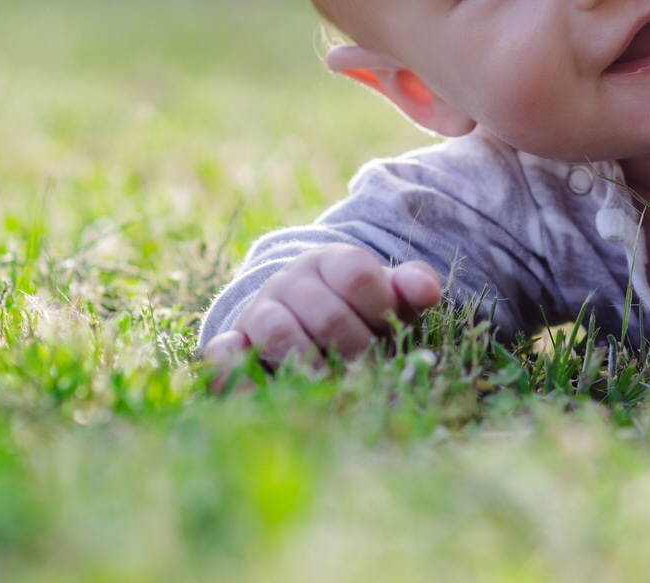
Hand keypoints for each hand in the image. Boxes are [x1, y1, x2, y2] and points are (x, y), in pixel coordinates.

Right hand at [203, 248, 442, 385]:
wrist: (303, 324)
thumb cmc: (359, 314)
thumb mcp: (388, 297)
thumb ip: (411, 288)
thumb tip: (425, 293)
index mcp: (332, 261)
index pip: (358, 275)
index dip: (381, 309)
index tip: (390, 331)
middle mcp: (290, 280)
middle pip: (327, 314)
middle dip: (356, 349)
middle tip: (370, 372)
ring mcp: (258, 310)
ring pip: (279, 331)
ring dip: (313, 366)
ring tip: (334, 386)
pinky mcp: (232, 343)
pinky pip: (224, 351)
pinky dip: (238, 368)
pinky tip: (267, 388)